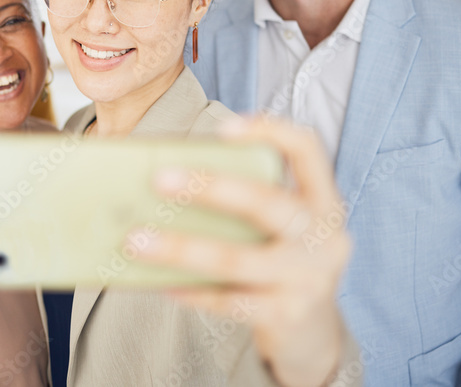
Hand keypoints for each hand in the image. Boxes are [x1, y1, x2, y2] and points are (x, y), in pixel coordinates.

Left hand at [129, 115, 351, 386]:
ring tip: (136, 239)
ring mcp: (308, 279)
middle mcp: (324, 236)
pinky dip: (191, 289)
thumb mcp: (279, 225)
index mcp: (322, 200)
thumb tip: (163, 181)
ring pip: (237, 259)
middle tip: (158, 179)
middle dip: (210, 187)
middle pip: (267, 203)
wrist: (312, 332)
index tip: (223, 127)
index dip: (271, 131)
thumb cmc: (279, 259)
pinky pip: (229, 301)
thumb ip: (243, 201)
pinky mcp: (286, 316)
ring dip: (180, 248)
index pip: (308, 150)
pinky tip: (160, 282)